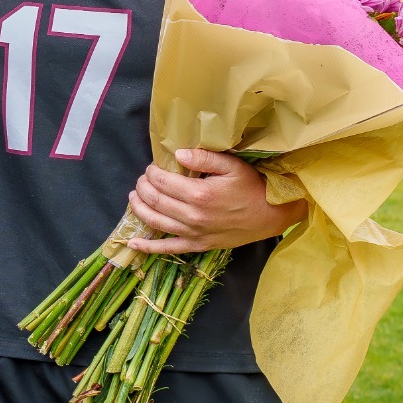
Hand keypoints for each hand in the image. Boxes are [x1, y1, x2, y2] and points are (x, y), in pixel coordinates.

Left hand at [123, 148, 306, 254]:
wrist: (269, 215)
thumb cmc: (250, 187)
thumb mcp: (231, 165)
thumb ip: (204, 157)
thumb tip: (178, 154)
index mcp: (199, 194)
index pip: (162, 181)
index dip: (151, 173)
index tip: (152, 167)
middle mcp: (192, 216)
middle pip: (155, 200)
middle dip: (142, 187)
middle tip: (142, 180)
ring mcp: (194, 234)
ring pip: (155, 222)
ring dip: (139, 209)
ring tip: (134, 197)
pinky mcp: (197, 246)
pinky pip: (168, 249)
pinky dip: (148, 247)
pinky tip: (132, 244)